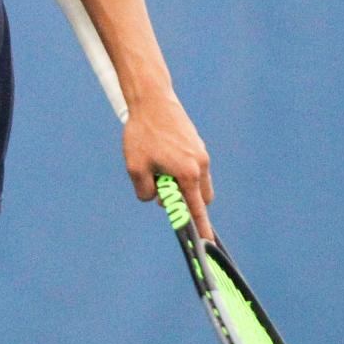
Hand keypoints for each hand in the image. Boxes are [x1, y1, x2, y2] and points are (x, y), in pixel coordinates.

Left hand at [121, 88, 213, 238]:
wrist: (151, 99)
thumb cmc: (142, 134)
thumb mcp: (135, 168)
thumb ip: (145, 192)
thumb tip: (155, 199)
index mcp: (189, 174)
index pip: (197, 210)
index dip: (202, 229)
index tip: (208, 244)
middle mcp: (201, 164)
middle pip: (199, 198)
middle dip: (185, 200)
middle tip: (160, 187)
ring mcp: (201, 153)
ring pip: (196, 181)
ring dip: (181, 183)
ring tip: (156, 164)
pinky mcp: (197, 144)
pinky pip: (193, 166)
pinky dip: (181, 169)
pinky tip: (160, 152)